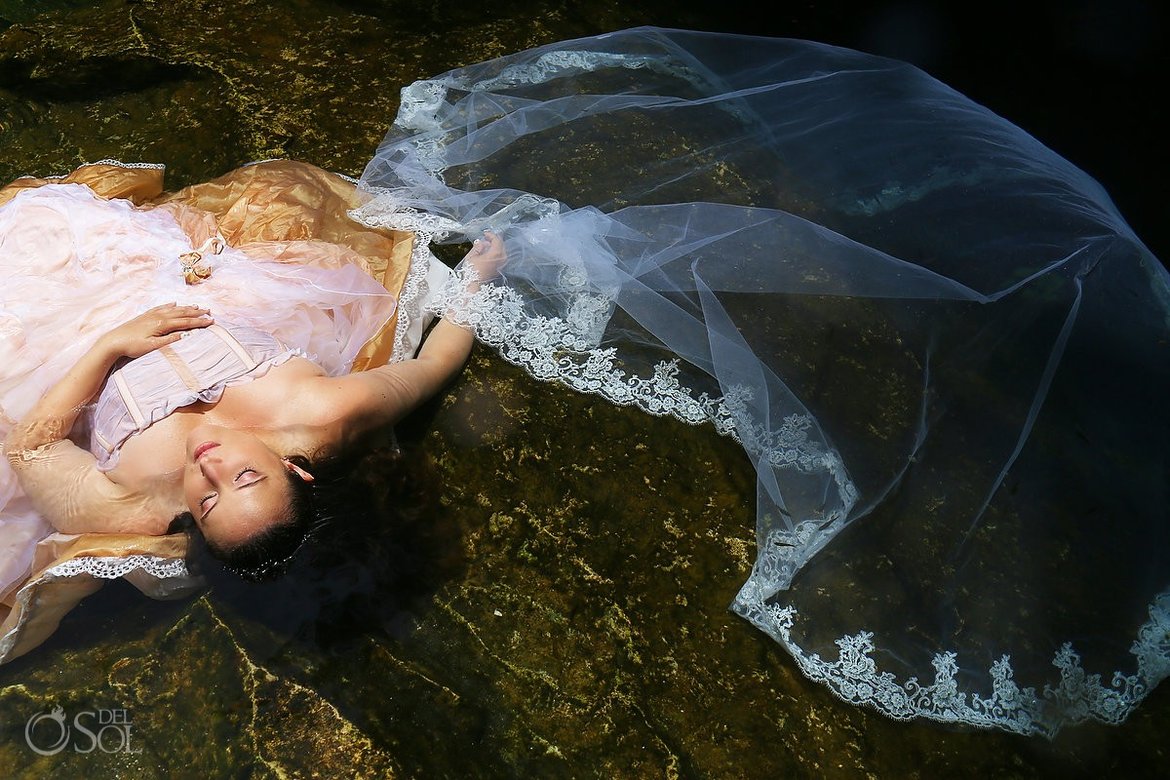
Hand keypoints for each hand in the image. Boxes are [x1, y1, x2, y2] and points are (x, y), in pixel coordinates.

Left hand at [96, 304, 213, 358]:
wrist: (113, 341)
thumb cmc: (132, 346)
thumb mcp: (152, 346)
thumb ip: (169, 340)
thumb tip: (185, 335)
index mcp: (162, 324)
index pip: (185, 322)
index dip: (199, 321)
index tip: (211, 321)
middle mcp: (158, 316)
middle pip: (181, 313)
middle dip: (196, 312)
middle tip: (209, 311)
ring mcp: (151, 315)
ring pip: (173, 309)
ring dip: (186, 307)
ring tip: (197, 306)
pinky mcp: (145, 316)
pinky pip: (161, 308)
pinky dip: (170, 305)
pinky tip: (174, 303)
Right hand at [464, 231, 506, 281]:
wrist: (474, 284)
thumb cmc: (471, 270)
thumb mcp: (472, 255)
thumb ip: (478, 246)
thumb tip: (482, 242)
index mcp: (496, 253)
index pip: (497, 240)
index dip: (491, 235)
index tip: (485, 233)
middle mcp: (502, 259)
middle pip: (501, 245)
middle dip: (494, 240)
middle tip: (486, 237)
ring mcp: (502, 265)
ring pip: (502, 251)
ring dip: (496, 246)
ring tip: (487, 244)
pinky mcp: (500, 269)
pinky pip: (501, 257)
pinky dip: (496, 253)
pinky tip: (489, 253)